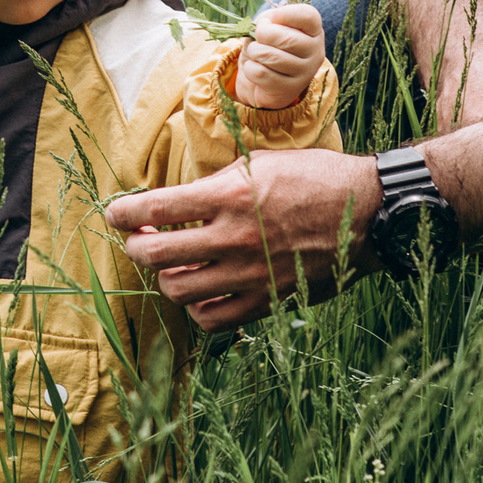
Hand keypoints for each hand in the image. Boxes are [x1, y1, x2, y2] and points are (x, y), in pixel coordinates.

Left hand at [102, 147, 382, 329]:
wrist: (368, 213)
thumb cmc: (315, 178)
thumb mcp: (262, 162)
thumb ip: (216, 182)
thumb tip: (176, 201)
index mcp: (229, 194)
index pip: (154, 207)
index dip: (122, 212)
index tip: (114, 213)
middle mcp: (234, 237)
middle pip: (154, 254)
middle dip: (135, 245)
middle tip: (139, 237)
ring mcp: (249, 274)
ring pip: (177, 290)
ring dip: (165, 276)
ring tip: (173, 263)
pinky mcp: (267, 300)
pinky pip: (212, 320)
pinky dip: (196, 308)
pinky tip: (201, 290)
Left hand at [235, 3, 325, 109]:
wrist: (267, 81)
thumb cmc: (270, 46)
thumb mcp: (269, 27)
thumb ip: (267, 21)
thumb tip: (262, 25)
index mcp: (314, 31)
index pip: (308, 16)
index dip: (284, 14)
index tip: (272, 18)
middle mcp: (316, 51)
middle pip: (286, 38)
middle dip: (262, 33)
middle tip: (258, 36)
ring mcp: (305, 73)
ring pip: (271, 56)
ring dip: (254, 51)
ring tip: (255, 52)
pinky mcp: (290, 89)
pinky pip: (261, 73)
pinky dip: (250, 68)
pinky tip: (256, 68)